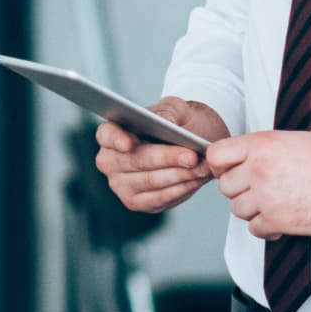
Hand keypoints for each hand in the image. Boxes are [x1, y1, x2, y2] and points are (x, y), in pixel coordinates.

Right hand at [94, 98, 229, 212]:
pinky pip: (159, 198)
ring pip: (150, 181)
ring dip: (180, 175)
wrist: (193, 144)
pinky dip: (181, 189)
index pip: (107, 135)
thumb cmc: (180, 124)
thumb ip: (169, 112)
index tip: (129, 144)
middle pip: (135, 161)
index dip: (116, 139)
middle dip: (167, 159)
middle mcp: (110, 160)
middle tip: (193, 157)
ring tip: (203, 167)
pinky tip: (197, 180)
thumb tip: (165, 123)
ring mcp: (120, 184)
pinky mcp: (137, 202)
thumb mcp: (178, 109)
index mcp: (111, 132)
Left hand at [206, 130, 310, 239]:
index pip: (216, 154)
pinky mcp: (278, 220)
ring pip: (238, 210)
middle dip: (240, 191)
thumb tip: (283, 145)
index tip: (229, 171)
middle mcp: (259, 168)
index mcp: (264, 143)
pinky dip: (266, 228)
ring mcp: (267, 196)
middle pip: (226, 187)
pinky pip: (255, 229)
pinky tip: (282, 221)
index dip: (219, 165)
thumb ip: (285, 141)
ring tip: (274, 206)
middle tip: (260, 192)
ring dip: (253, 211)